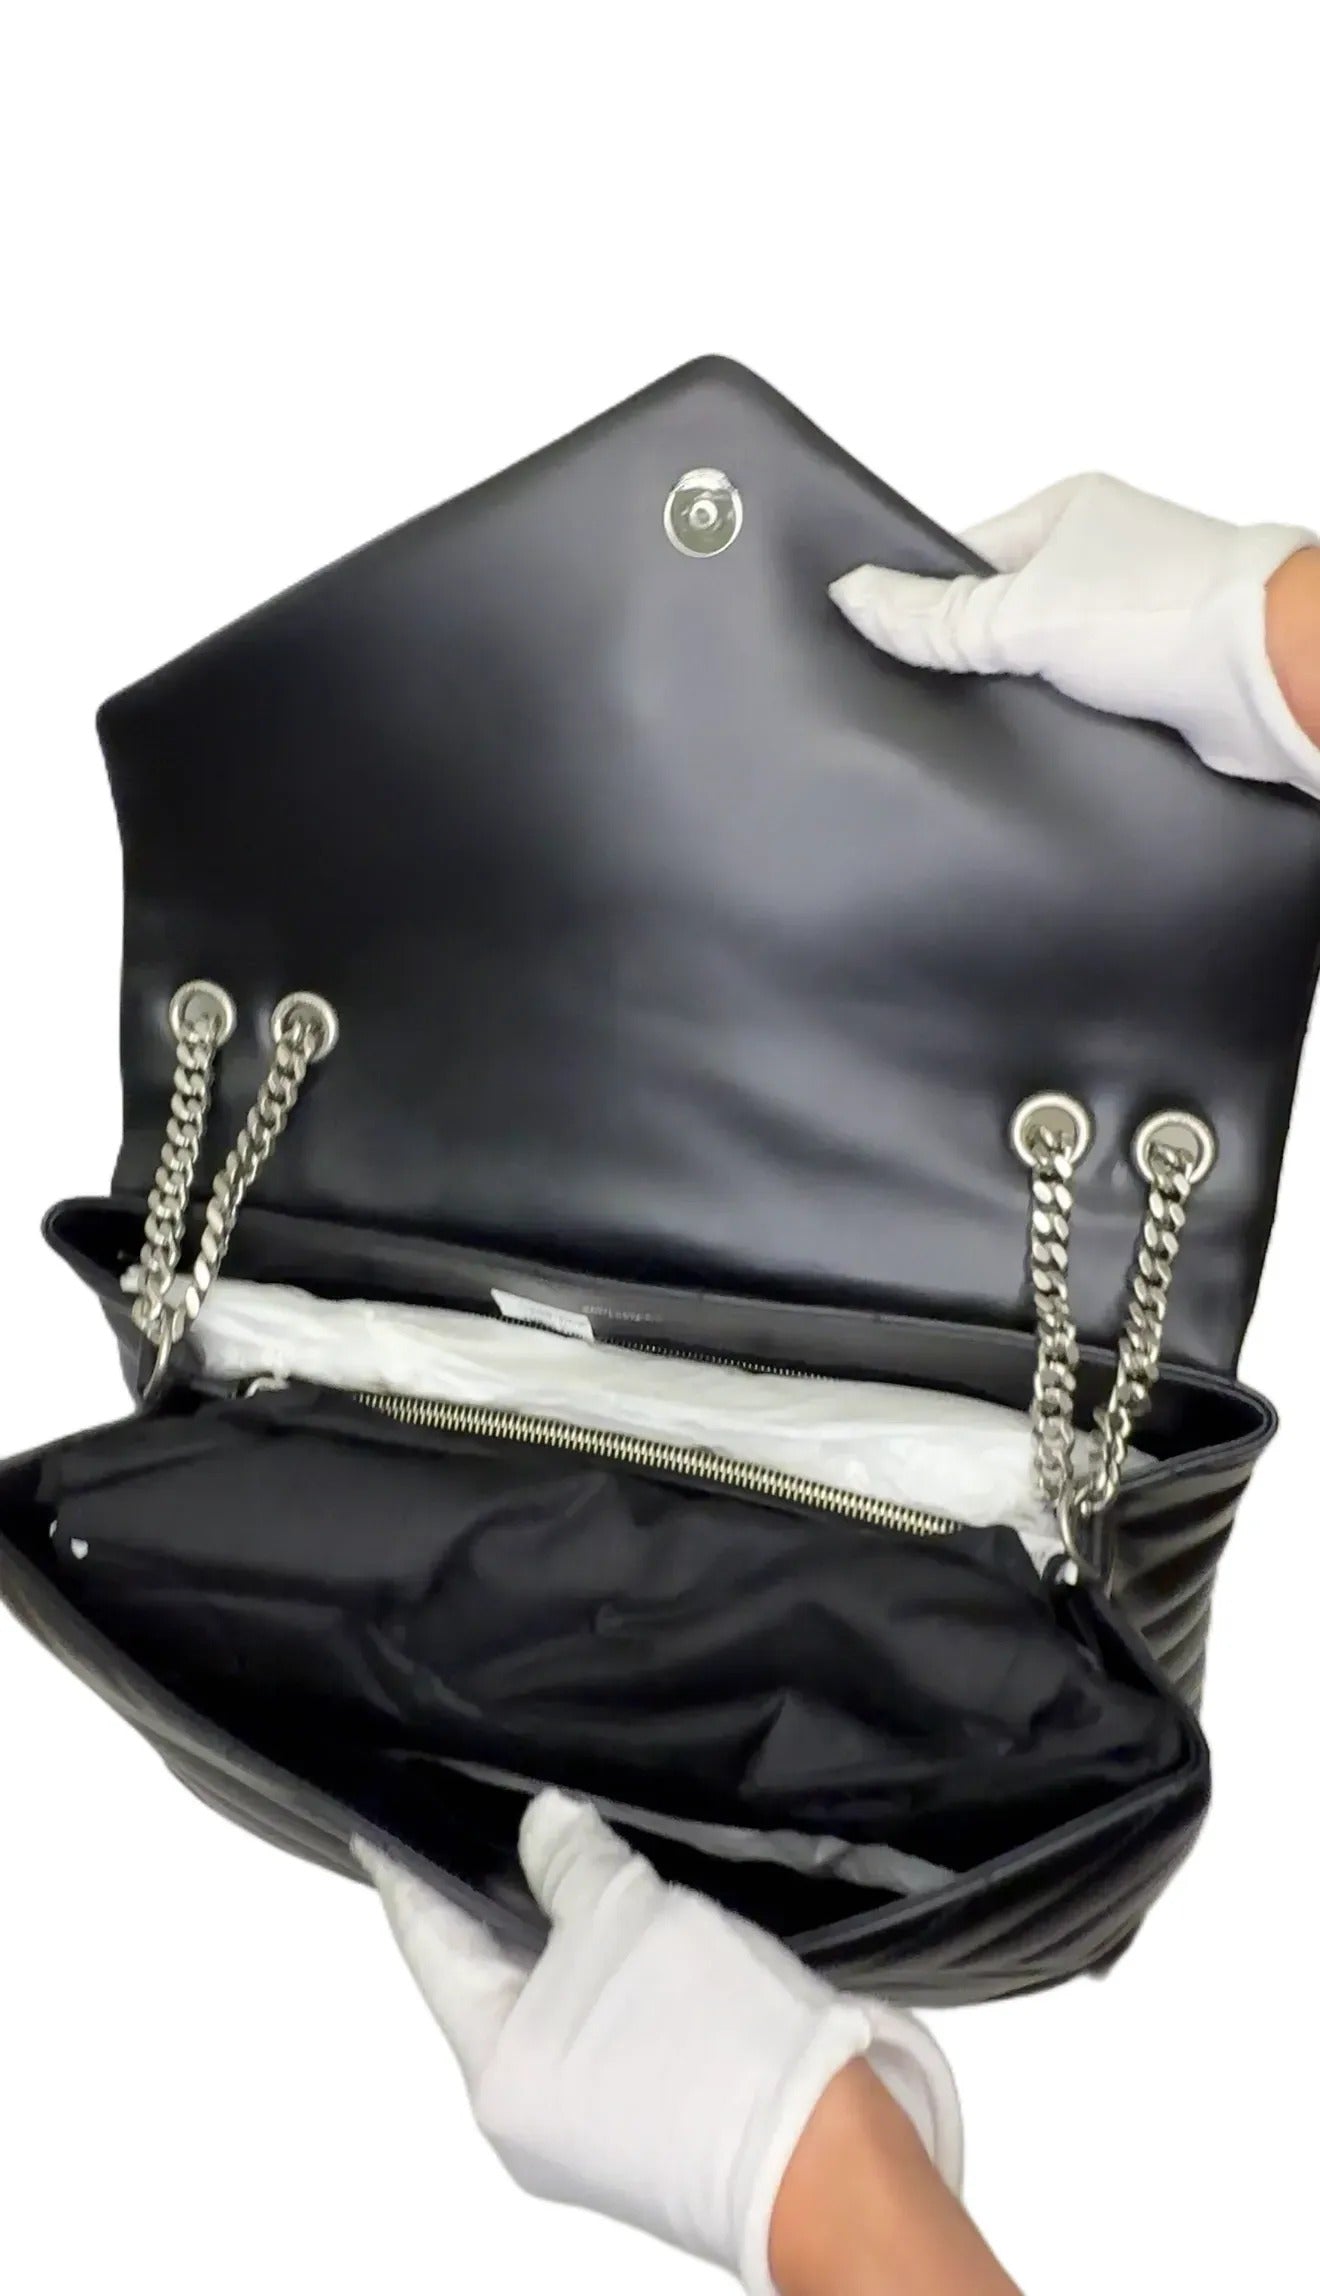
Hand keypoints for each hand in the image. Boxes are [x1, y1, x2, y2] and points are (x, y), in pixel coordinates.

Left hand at [355, 1792, 963, 2294]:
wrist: (833, 2161)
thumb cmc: (719, 2047)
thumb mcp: (627, 1916)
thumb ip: (569, 1858)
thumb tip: (542, 1823)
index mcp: (495, 2070)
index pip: (431, 1945)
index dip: (409, 1873)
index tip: (383, 1823)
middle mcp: (528, 2113)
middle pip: (490, 1977)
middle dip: (496, 1893)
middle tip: (485, 1812)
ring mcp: (593, 2128)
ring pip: (557, 2000)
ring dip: (567, 1930)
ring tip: (571, 1846)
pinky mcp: (655, 2125)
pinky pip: (611, 2026)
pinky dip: (614, 1969)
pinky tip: (638, 1916)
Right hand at [829, 472, 1319, 795]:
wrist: (1268, 678)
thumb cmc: (1165, 615)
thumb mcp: (1019, 613)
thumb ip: (933, 617)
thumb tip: (851, 597)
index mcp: (1065, 511)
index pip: (962, 555)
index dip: (919, 600)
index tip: (877, 641)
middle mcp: (1098, 557)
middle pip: (995, 611)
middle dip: (963, 654)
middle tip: (913, 694)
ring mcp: (1126, 616)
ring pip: (1035, 661)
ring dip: (1013, 694)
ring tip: (967, 725)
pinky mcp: (1148, 675)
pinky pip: (1074, 697)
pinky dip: (1053, 718)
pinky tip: (1025, 740)